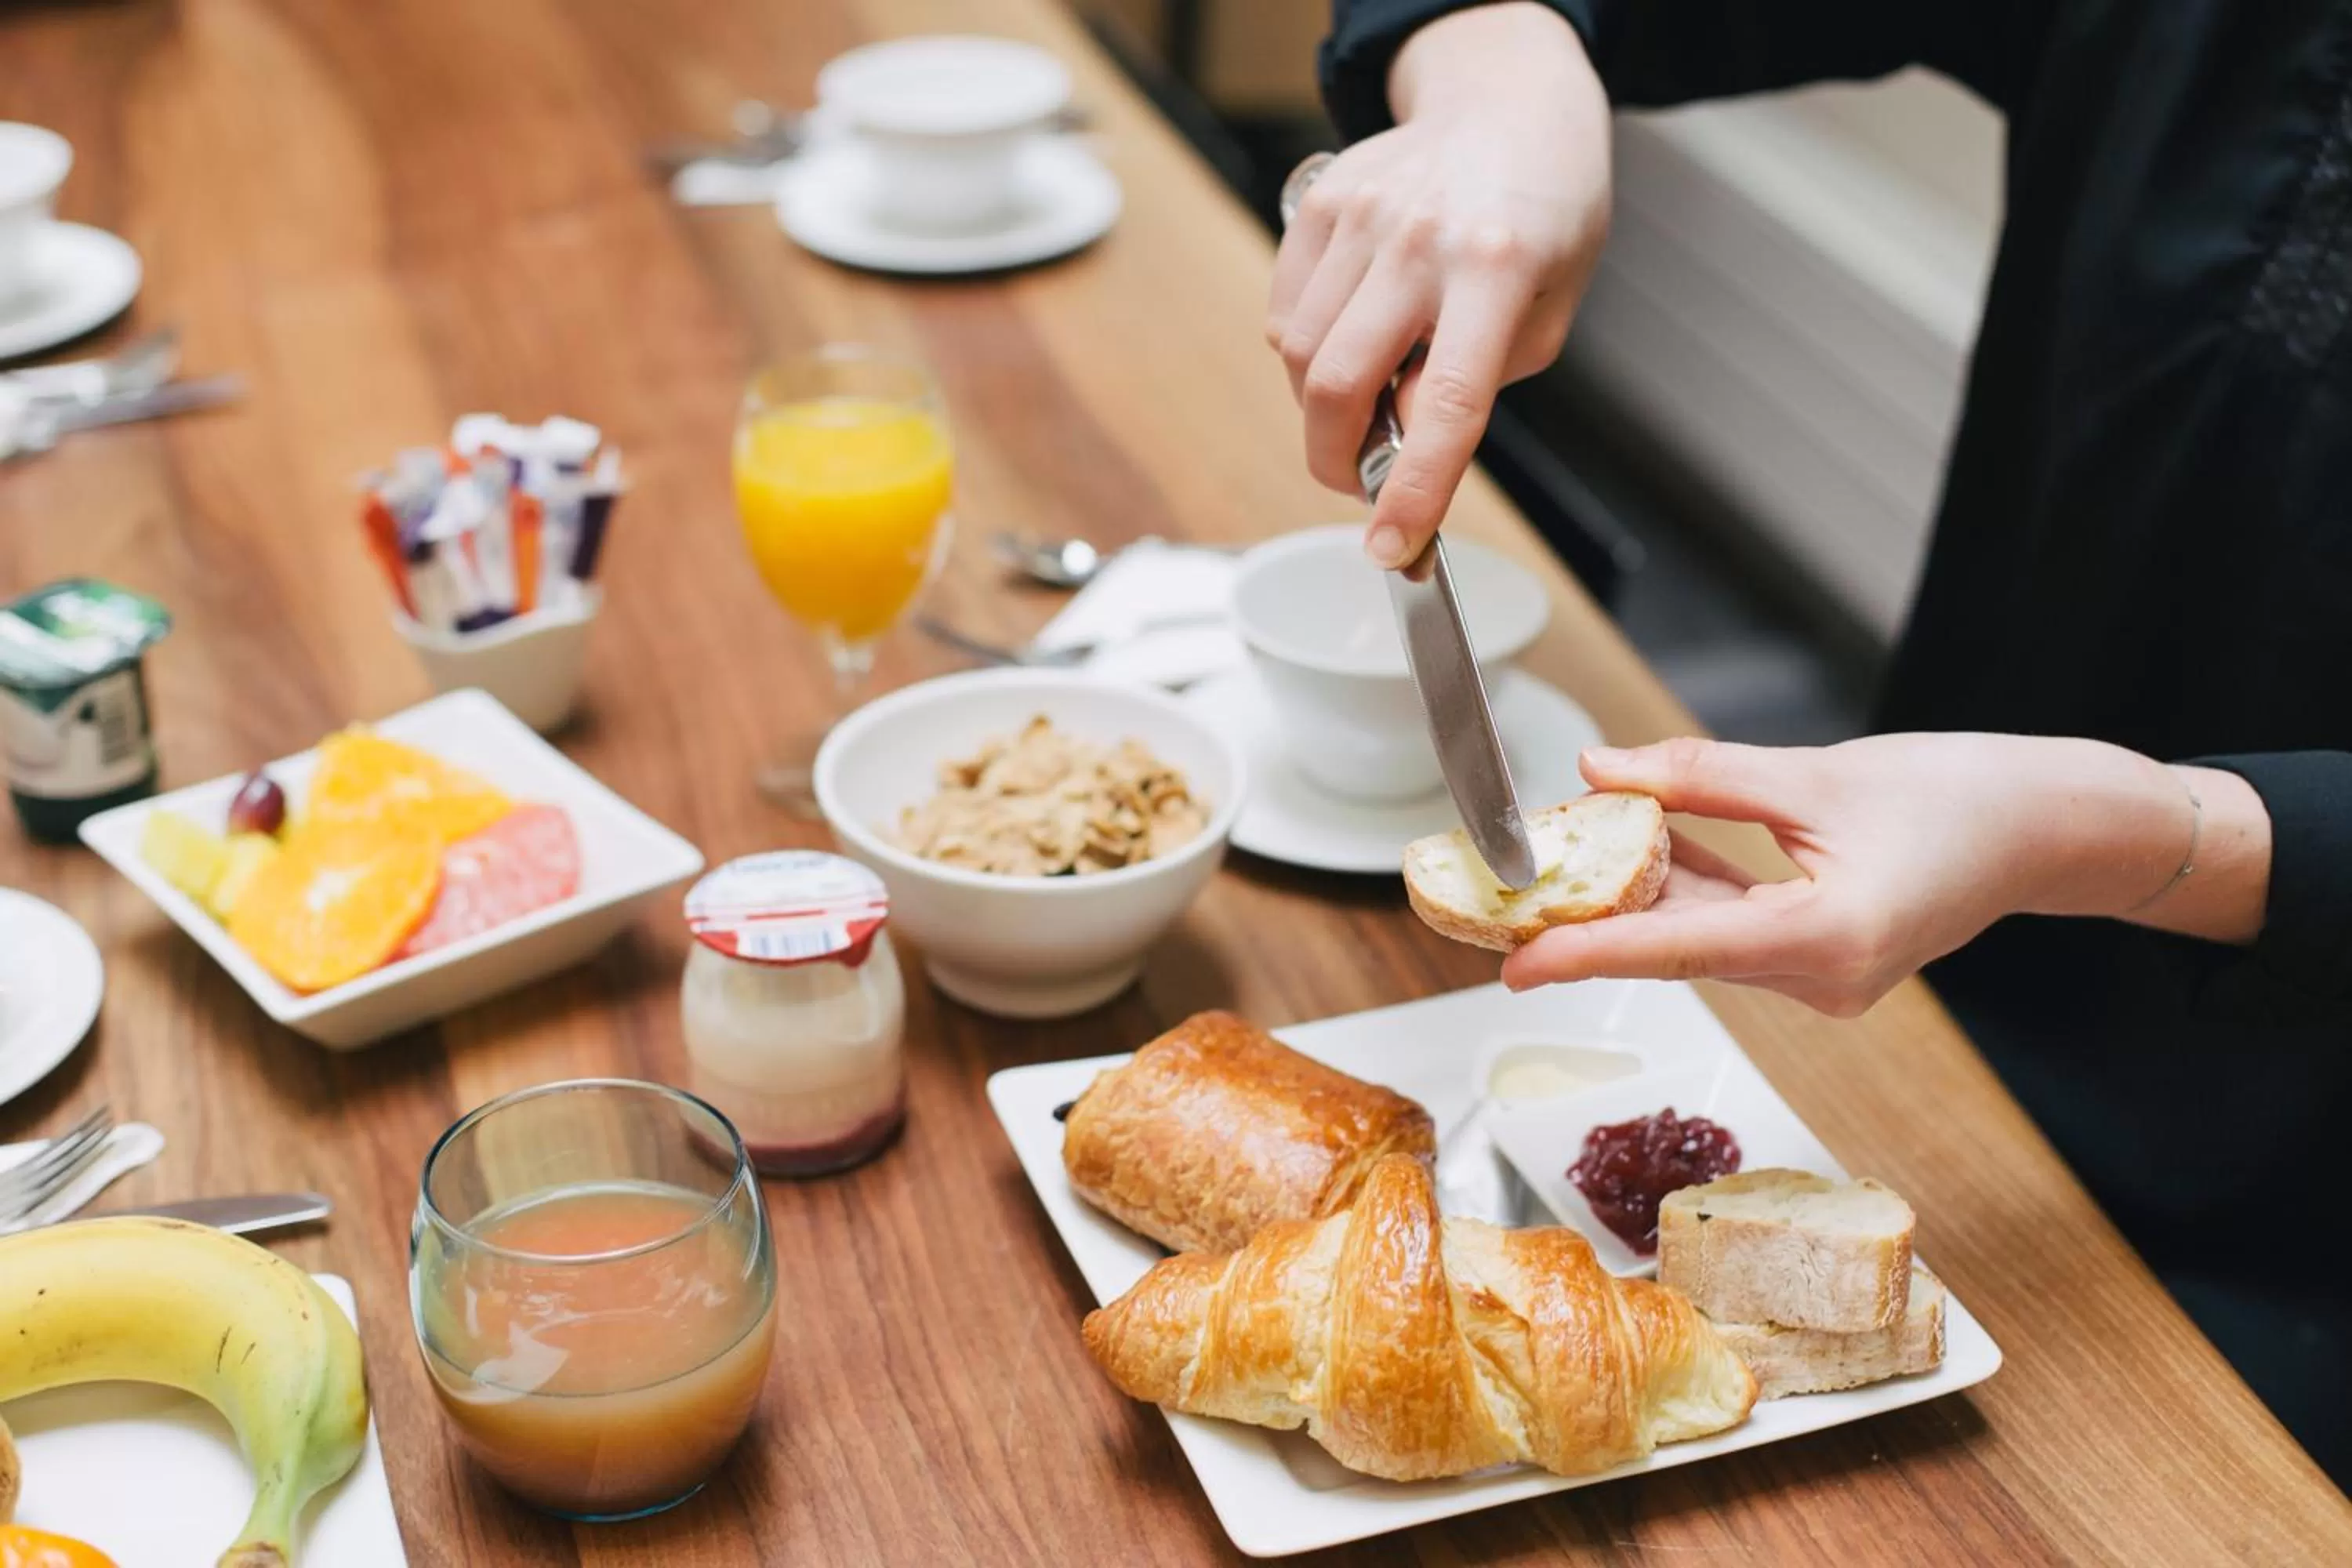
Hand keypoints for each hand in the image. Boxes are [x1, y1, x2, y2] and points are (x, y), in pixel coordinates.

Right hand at [1267, 3, 1609, 567]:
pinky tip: (1349, 338)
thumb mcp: (1551, 307)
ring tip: (1367, 396)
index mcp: (1496, 270)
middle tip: (1362, 484)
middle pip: (1336, 384)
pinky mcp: (1317, 205)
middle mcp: (1419, 241)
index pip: (1446, 404)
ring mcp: (1359, 217)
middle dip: (1336, 460)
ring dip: (1323, 406)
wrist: (1507, 103)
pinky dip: (1303, 352)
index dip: (1415, 489)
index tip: (1392, 548)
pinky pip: (1283, 311)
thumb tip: (1402, 437)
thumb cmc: (1543, 213)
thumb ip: (1482, 380)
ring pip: (1297, 355)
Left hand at [1498, 735, 2266, 1016]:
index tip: (1516, 962)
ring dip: (1634, 897)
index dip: (1588, 953)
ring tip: (1555, 856)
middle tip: (1507, 888)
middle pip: (1678, 946)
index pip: (1678, 949)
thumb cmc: (1964, 796)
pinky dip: (1685, 892)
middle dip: (1593, 914)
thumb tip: (1601, 773)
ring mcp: (1825, 979)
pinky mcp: (1826, 961)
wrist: (2053, 826)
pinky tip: (1634, 851)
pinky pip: (1733, 928)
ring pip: (1700, 936)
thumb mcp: (1817, 774)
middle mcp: (1823, 980)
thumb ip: (1698, 777)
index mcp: (1828, 940)